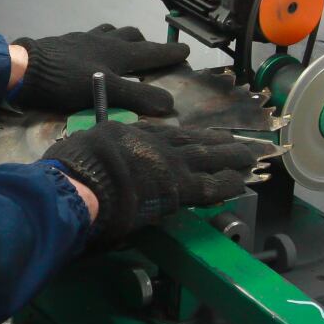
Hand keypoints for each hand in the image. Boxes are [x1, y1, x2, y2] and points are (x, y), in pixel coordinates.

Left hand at [12, 25, 188, 115]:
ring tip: (126, 47)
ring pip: (112, 32)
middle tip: (155, 53)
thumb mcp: (106, 91)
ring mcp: (84, 39)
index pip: (152, 52)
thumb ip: (137, 96)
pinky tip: (92, 51)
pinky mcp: (67, 42)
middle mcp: (105, 41)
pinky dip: (101, 40)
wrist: (27, 68)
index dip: (170, 53)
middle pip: (132, 36)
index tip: (186, 50)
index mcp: (118, 53)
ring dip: (124, 38)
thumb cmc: (67, 80)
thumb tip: (169, 103)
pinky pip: (92, 36)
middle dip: (147, 43)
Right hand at [44, 121, 263, 245]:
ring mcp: (170, 165)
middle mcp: (156, 145)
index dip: (189, 138)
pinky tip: (242, 182)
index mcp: (133, 135)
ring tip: (249, 157)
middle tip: (237, 142)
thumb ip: (105, 149)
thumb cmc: (75, 167)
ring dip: (230, 157)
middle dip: (217, 143)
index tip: (203, 137)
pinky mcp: (179, 188)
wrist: (82, 182)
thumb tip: (104, 150)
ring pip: (208, 158)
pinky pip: (212, 186)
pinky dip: (228, 182)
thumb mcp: (88, 144)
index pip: (169, 136)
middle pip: (194, 142)